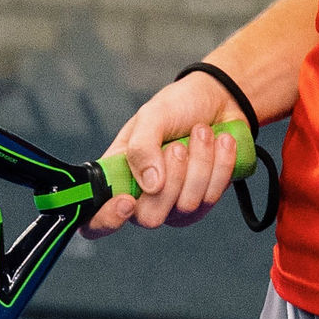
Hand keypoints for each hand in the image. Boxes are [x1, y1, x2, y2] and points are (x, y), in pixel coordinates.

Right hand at [83, 70, 248, 238]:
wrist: (220, 99)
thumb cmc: (178, 105)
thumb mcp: (153, 115)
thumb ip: (142, 147)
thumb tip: (150, 185)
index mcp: (117, 175)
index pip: (97, 218)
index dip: (107, 219)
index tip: (127, 201)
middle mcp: (142, 196)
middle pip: (149, 218)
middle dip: (172, 178)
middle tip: (177, 146)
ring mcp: (172, 204)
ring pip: (186, 207)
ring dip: (199, 163)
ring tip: (201, 132)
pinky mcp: (202, 203)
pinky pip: (210, 199)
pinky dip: (219, 165)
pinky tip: (221, 143)